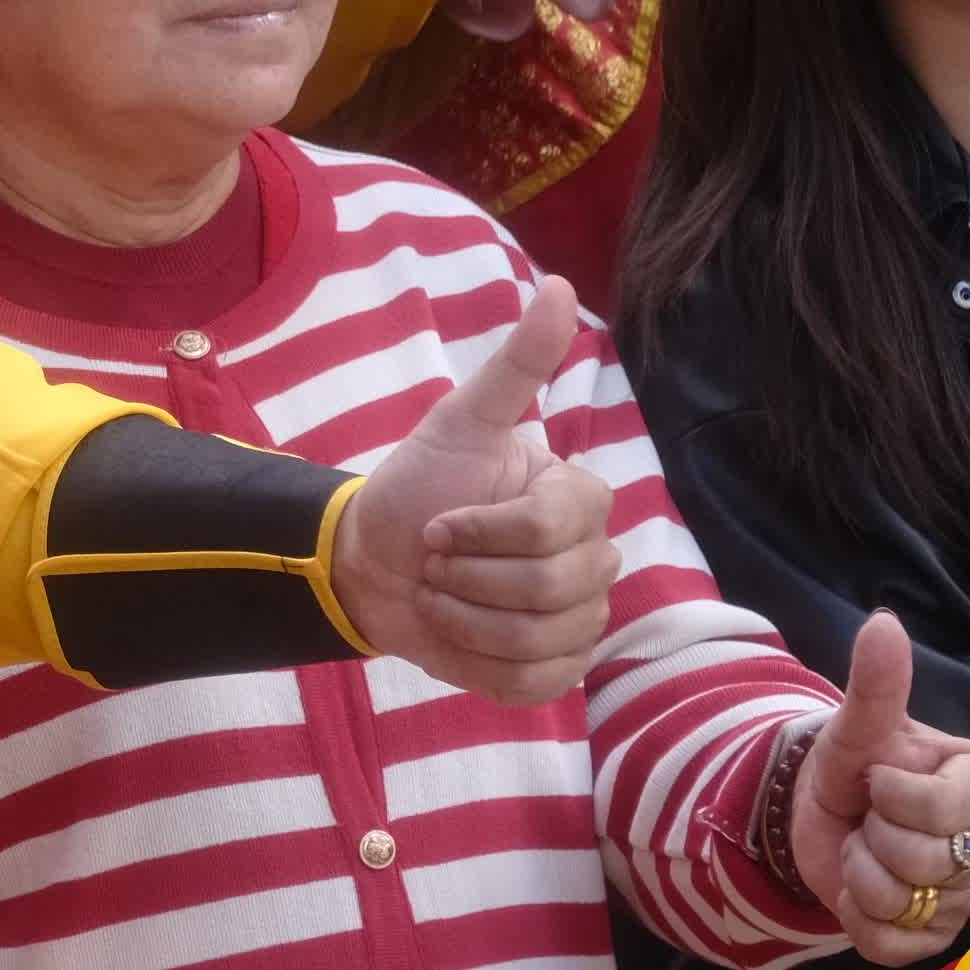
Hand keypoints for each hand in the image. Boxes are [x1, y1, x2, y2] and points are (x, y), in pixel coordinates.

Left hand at [329, 277, 617, 707]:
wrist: (374, 562)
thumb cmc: (419, 488)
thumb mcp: (458, 421)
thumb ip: (516, 364)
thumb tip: (557, 285)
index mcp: (578, 501)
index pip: (551, 531)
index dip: (482, 532)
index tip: (438, 523)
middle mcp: (595, 562)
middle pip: (551, 589)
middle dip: (468, 576)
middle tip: (434, 559)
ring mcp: (580, 621)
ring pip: (541, 640)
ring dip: (465, 618)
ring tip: (439, 593)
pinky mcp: (554, 673)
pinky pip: (532, 684)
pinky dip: (475, 663)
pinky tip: (452, 633)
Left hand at [791, 611, 969, 963]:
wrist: (827, 816)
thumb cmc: (857, 765)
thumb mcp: (859, 727)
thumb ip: (876, 684)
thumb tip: (883, 622)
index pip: (939, 808)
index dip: (889, 793)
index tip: (881, 777)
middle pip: (921, 860)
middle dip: (872, 834)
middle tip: (872, 817)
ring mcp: (969, 900)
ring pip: (902, 903)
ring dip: (859, 874)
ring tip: (866, 849)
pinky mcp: (936, 941)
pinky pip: (888, 945)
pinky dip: (857, 918)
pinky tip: (861, 890)